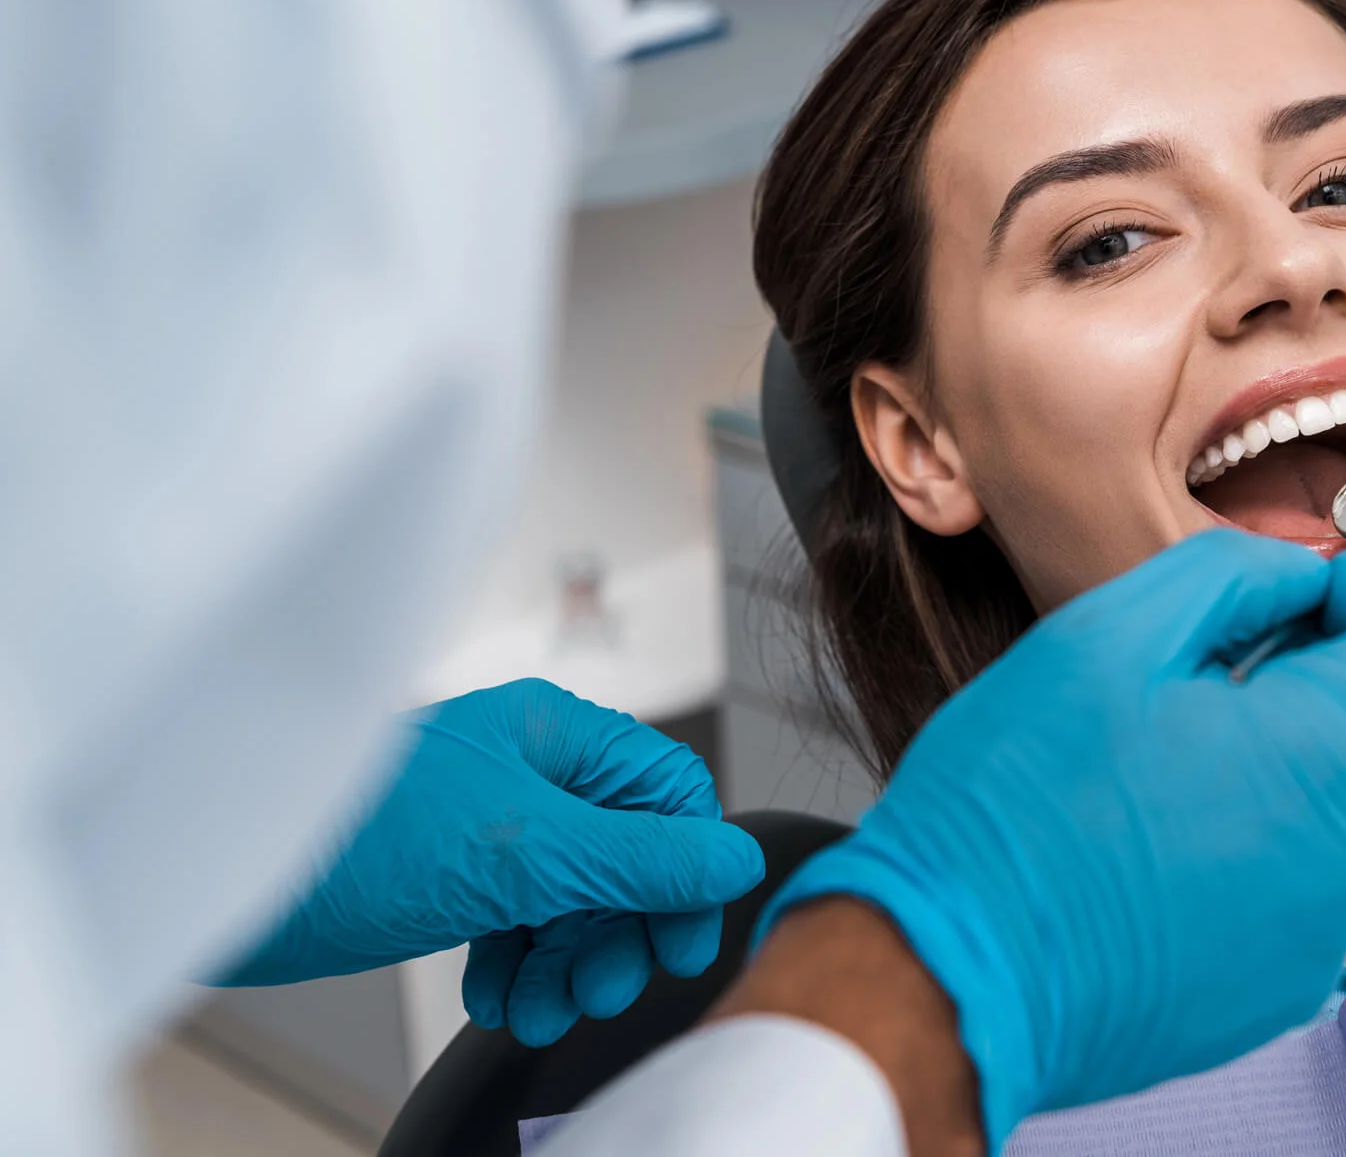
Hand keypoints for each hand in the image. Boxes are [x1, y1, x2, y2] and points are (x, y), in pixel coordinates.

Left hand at [215, 679, 764, 1045]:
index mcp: (555, 736)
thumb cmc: (351, 833)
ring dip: (570, 962)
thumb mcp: (523, 851)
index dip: (684, 874)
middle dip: (620, 931)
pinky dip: (519, 969)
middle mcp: (529, 775)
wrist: (218, 877)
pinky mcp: (450, 879)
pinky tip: (499, 997)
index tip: (678, 941)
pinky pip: (519, 927)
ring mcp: (489, 829)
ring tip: (544, 1006)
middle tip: (604, 984)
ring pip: (574, 902)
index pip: (668, 797)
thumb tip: (731, 862)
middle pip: (627, 858)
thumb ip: (638, 859)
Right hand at [755, 530, 1345, 1148]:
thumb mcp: (1109, 633)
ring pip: (1334, 800)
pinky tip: (1145, 846)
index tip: (1312, 598)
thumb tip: (1300, 576)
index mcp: (1329, 746)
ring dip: (1269, 761)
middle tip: (1186, 677)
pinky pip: (1295, 881)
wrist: (953, 977)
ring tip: (1147, 769)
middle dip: (1309, 674)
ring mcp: (1322, 929)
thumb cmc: (1014, 806)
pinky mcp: (1280, 987)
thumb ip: (1235, 573)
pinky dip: (1244, 844)